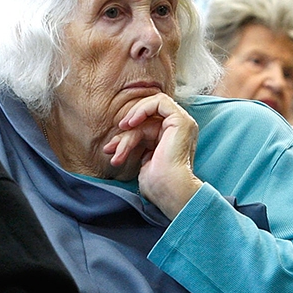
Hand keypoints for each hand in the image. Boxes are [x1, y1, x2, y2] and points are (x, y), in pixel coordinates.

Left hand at [104, 91, 202, 218]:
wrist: (169, 190)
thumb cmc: (157, 184)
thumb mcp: (141, 159)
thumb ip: (137, 145)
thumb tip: (114, 144)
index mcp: (171, 140)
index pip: (146, 128)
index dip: (127, 135)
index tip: (111, 148)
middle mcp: (178, 131)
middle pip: (147, 121)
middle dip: (126, 132)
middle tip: (110, 148)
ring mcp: (182, 124)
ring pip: (150, 110)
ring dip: (131, 121)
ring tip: (119, 140)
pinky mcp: (181, 121)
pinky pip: (159, 102)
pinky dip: (142, 109)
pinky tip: (131, 123)